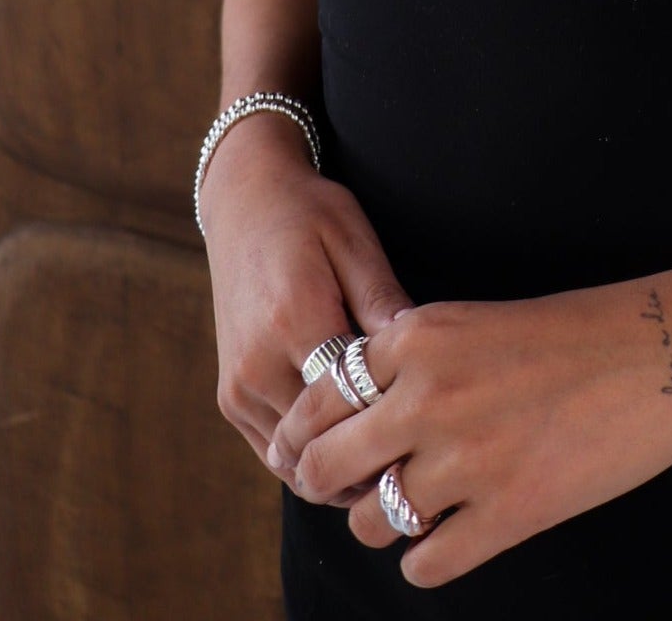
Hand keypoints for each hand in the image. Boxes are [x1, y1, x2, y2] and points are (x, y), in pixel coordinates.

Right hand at [201, 113, 414, 500]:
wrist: (245, 205)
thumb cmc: (312, 216)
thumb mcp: (357, 244)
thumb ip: (384, 303)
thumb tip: (424, 353)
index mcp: (293, 322)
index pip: (352, 402)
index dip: (397, 425)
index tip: (441, 436)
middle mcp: (256, 367)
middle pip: (324, 444)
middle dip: (373, 458)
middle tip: (428, 463)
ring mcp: (237, 389)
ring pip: (296, 461)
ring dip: (343, 466)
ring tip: (399, 461)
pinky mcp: (230, 398)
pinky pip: (274, 451)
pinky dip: (315, 458)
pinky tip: (360, 446)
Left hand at [266, 283, 671, 588]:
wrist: (665, 350)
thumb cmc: (578, 332)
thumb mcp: (474, 324)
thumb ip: (410, 364)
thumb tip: (354, 425)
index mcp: (417, 338)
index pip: (317, 400)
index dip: (307, 434)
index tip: (316, 451)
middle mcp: (428, 396)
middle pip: (324, 467)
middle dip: (329, 486)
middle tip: (353, 490)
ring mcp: (466, 459)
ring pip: (370, 523)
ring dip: (384, 523)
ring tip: (420, 508)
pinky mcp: (509, 512)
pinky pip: (426, 564)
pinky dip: (429, 559)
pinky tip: (454, 535)